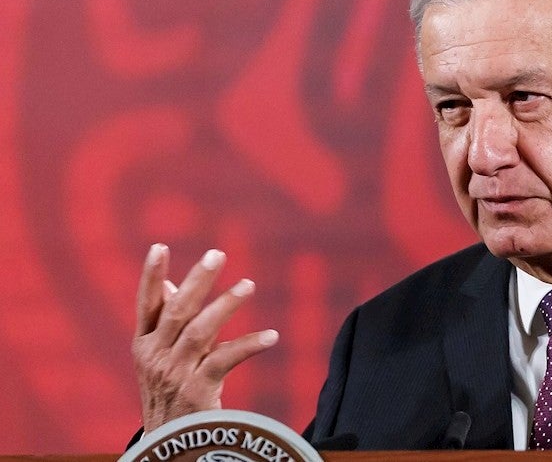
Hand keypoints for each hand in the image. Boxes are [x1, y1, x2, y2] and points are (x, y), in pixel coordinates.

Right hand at [132, 244, 278, 430]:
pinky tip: (271, 335)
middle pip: (177, 311)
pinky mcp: (198, 390)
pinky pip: (227, 359)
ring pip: (201, 331)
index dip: (150, 276)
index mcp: (144, 344)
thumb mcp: (159, 357)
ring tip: (248, 284)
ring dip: (226, 305)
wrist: (169, 444)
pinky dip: (249, 344)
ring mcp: (175, 374)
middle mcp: (155, 356)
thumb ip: (166, 322)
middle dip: (197, 281)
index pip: (145, 304)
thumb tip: (168, 285)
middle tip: (217, 254)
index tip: (159, 246)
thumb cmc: (169, 393)